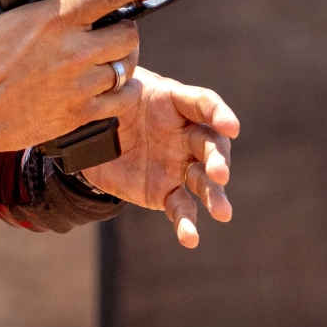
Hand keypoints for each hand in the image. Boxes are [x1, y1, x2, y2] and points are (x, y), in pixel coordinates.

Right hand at [0, 0, 172, 154]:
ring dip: (121, 59)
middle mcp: (72, 50)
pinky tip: (111, 85)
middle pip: (127, 32)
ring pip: (127, 64)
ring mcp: (79, 84)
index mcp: (52, 18)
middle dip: (123, 27)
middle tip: (108, 31)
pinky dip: (123, 90)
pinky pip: (123, 98)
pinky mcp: (79, 114)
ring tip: (105, 59)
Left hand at [79, 69, 235, 246]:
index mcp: (175, 101)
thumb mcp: (111, 91)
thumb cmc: (110, 103)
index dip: (219, 114)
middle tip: (220, 173)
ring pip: (202, 180)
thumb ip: (119, 89)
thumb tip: (118, 87)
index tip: (232, 127)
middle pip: (210, 145)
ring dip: (214, 195)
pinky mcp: (166, 192)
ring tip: (223, 212)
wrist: (94, 135)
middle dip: (218, 159)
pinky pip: (180, 208)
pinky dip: (186, 224)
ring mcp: (179, 165)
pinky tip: (190, 239)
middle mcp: (185, 134)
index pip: (204, 104)